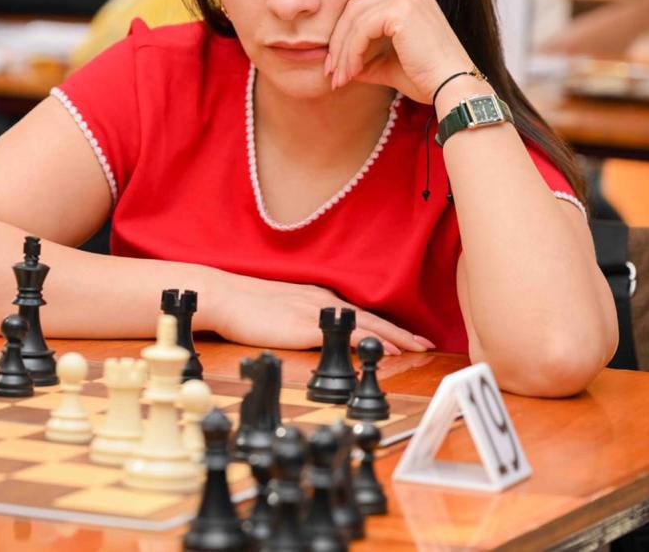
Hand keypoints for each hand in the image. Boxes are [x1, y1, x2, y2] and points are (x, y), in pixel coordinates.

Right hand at [204, 272, 433, 353]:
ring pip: (364, 323)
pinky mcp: (304, 326)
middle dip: (400, 332)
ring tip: (416, 348)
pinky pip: (345, 334)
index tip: (406, 337)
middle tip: (426, 344)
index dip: (384, 326)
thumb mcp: (279, 310)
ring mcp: (314, 312)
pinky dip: (368, 342)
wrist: (222, 297)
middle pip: (370, 316)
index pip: (358, 312)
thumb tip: (313, 335)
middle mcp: (321, 301)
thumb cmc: (243, 306)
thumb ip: (299, 319)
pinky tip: (384, 351)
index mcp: (315, 298)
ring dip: (392, 336)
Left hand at [324, 0, 474, 103]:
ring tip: (337, 79)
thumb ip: (364, 54)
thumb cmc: (425, 78)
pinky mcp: (402, 8)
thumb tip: (339, 64)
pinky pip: (360, 28)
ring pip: (354, 19)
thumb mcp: (388, 62)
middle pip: (355, 5)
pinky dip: (349, 53)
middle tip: (332, 72)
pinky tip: (348, 73)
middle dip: (339, 41)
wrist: (450, 90)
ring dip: (341, 53)